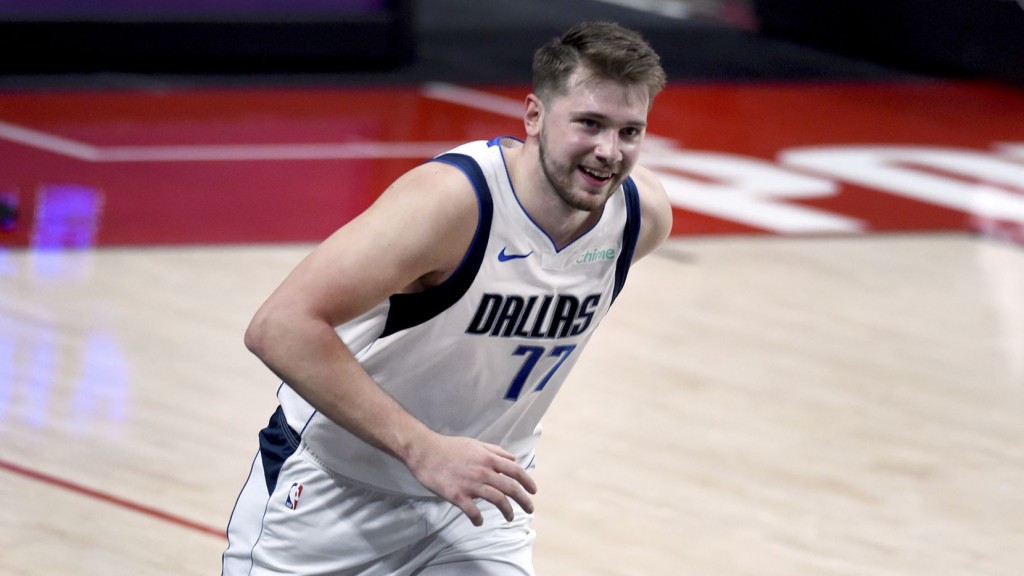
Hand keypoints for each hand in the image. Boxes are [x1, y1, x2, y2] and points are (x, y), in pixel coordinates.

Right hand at [405, 433, 536, 525]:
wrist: (424, 451)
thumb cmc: (450, 447)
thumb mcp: (476, 444)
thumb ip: (496, 451)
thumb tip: (514, 458)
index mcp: (488, 459)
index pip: (515, 471)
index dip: (527, 482)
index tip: (533, 491)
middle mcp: (483, 471)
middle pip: (511, 488)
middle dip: (524, 500)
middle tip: (529, 509)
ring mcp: (470, 484)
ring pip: (497, 500)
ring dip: (507, 511)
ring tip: (510, 517)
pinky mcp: (456, 495)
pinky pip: (472, 511)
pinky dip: (478, 519)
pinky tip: (480, 522)